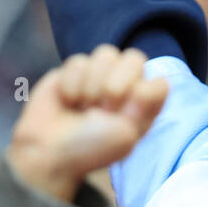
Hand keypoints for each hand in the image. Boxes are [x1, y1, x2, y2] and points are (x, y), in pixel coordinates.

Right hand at [8, 46, 167, 201]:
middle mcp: (126, 89)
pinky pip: (78, 61)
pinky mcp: (73, 72)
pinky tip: (68, 101)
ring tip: (84, 106)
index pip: (160, 82)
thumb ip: (145, 103)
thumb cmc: (90, 149)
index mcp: (144, 108)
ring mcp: (100, 78)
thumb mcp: (126, 134)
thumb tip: (153, 77)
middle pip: (135, 58)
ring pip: (106, 53)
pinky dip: (71, 83)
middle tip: (103, 108)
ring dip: (93, 82)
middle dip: (116, 82)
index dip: (142, 94)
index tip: (125, 115)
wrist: (47, 152)